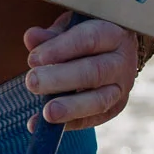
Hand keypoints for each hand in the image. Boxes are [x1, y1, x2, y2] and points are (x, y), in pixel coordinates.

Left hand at [22, 13, 137, 129]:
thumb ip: (51, 34)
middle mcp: (122, 62)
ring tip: (46, 113)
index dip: (61, 49)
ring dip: (70, 108)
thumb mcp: (71, 27)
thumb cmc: (86, 35)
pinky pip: (93, 119)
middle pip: (94, 72)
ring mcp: (122, 87)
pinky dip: (68, 124)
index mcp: (114, 33)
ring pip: (99, 100)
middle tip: (32, 82)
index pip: (89, 39)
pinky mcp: (115, 108)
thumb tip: (30, 38)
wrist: (115, 50)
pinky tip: (43, 126)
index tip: (34, 59)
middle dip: (60, 79)